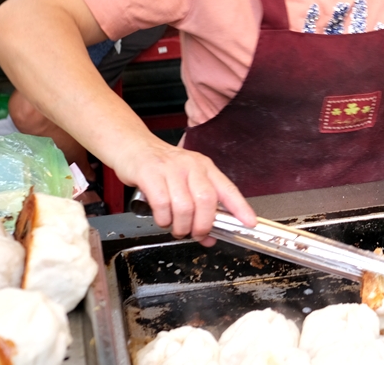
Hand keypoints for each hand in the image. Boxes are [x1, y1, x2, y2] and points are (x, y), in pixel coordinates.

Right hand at [111, 143, 256, 245]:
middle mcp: (192, 166)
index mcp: (206, 168)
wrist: (134, 146)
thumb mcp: (186, 181)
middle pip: (206, 200)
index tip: (249, 223)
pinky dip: (163, 219)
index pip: (228, 189)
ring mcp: (171, 169)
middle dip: (203, 225)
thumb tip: (210, 237)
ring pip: (184, 206)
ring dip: (181, 226)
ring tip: (176, 229)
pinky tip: (163, 219)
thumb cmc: (162, 167)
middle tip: (196, 234)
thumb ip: (200, 207)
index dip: (240, 207)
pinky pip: (162, 204)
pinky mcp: (150, 173)